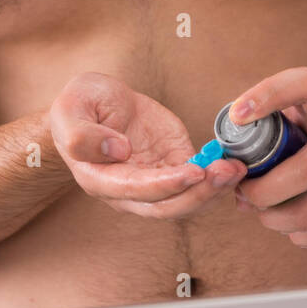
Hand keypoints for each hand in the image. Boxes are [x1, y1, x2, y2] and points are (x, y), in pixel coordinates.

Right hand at [49, 72, 246, 218]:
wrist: (97, 102)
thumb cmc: (79, 106)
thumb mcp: (70, 109)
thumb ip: (82, 134)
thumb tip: (119, 151)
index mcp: (100, 178)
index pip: (136, 190)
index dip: (167, 185)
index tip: (193, 172)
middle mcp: (128, 190)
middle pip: (167, 206)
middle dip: (200, 193)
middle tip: (227, 172)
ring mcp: (153, 180)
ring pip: (186, 200)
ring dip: (214, 189)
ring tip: (236, 168)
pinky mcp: (173, 165)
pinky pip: (196, 181)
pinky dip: (217, 177)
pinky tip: (235, 164)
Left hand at [230, 67, 306, 246]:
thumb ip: (276, 120)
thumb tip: (228, 155)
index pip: (298, 87)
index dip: (265, 97)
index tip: (237, 115)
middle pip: (301, 172)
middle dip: (261, 193)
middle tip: (244, 196)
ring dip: (275, 220)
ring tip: (264, 214)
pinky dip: (300, 234)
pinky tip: (292, 226)